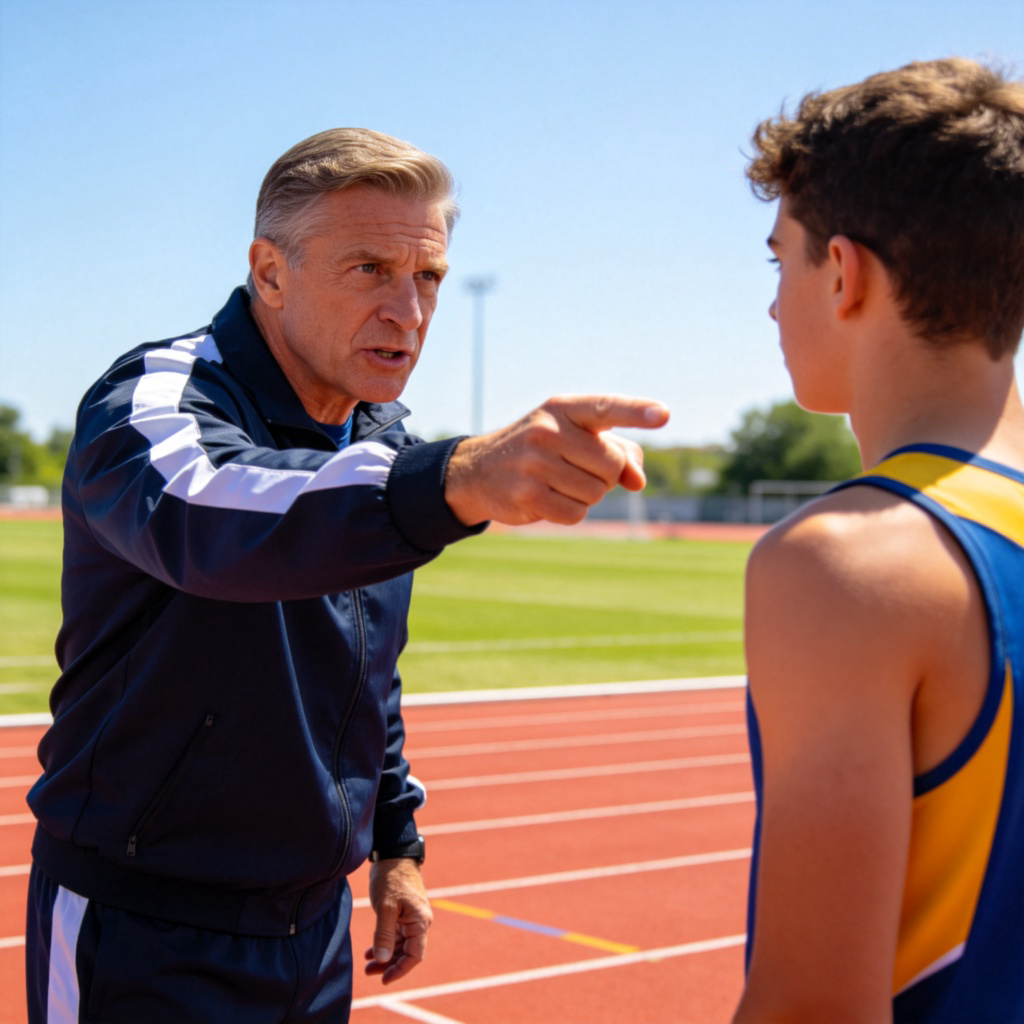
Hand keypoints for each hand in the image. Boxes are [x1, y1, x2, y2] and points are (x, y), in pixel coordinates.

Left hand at [364, 858, 431, 984]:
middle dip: (390, 965)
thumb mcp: (385, 907)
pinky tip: (370, 951)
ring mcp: (412, 917)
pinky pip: (397, 934)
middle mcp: (420, 921)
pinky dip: (385, 944)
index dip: (400, 970)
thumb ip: (384, 935)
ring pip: (401, 945)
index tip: (383, 980)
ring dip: (386, 956)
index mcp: (420, 921)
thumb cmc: (390, 878)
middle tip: (369, 973)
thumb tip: (383, 960)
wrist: (392, 853)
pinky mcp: (404, 912)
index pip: (415, 955)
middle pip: (408, 952)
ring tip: (367, 965)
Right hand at [444, 394, 669, 525]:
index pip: (606, 407)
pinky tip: (549, 499)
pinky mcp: (527, 495)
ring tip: (558, 482)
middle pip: (612, 465)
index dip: (637, 412)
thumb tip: (637, 481)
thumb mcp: (575, 438)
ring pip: (596, 493)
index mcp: (563, 409)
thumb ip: (618, 452)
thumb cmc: (541, 450)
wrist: (479, 470)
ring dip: (587, 495)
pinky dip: (571, 512)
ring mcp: (535, 464)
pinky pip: (576, 513)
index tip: (664, 415)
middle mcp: (547, 431)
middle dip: (605, 475)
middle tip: (576, 469)